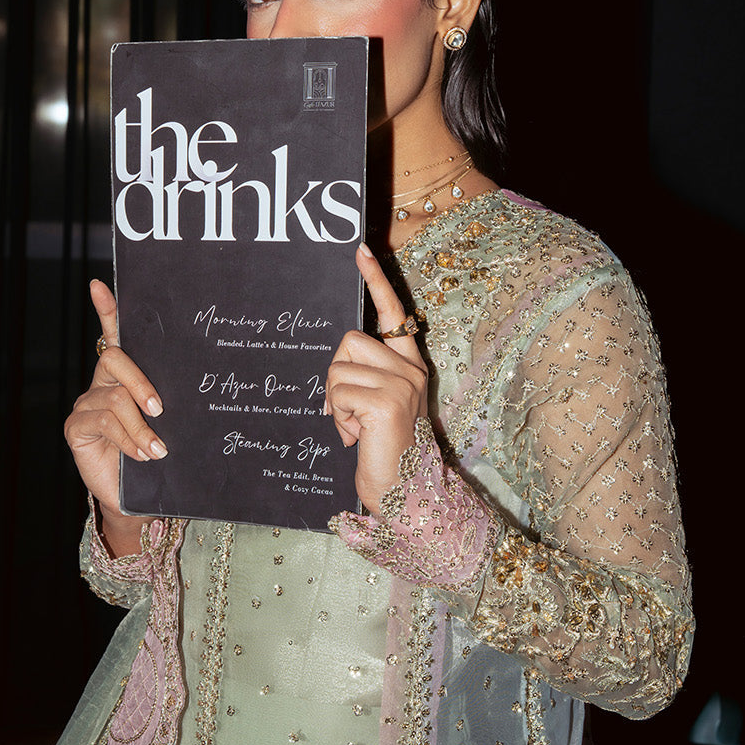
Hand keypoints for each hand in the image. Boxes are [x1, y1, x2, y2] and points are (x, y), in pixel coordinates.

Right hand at [63, 280, 165, 554]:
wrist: (142, 497)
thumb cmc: (163, 454)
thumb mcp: (172, 421)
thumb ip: (171, 397)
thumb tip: (201, 378)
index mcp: (127, 374)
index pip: (115, 334)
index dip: (109, 310)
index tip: (101, 285)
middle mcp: (104, 382)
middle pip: (115, 359)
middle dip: (141, 382)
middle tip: (161, 409)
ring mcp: (87, 403)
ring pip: (114, 397)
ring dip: (141, 426)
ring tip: (158, 450)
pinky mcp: (77, 426)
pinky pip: (104, 421)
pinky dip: (128, 439)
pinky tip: (143, 455)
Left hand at [325, 243, 427, 513]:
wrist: (403, 494)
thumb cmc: (382, 451)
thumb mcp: (376, 406)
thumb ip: (365, 376)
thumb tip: (337, 361)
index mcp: (409, 365)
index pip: (393, 313)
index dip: (376, 280)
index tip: (359, 250)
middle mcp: (410, 369)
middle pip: (348, 341)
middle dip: (336, 376)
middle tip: (348, 411)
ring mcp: (401, 384)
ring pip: (337, 369)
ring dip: (334, 402)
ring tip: (354, 428)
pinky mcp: (386, 402)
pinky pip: (338, 392)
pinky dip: (336, 417)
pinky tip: (354, 437)